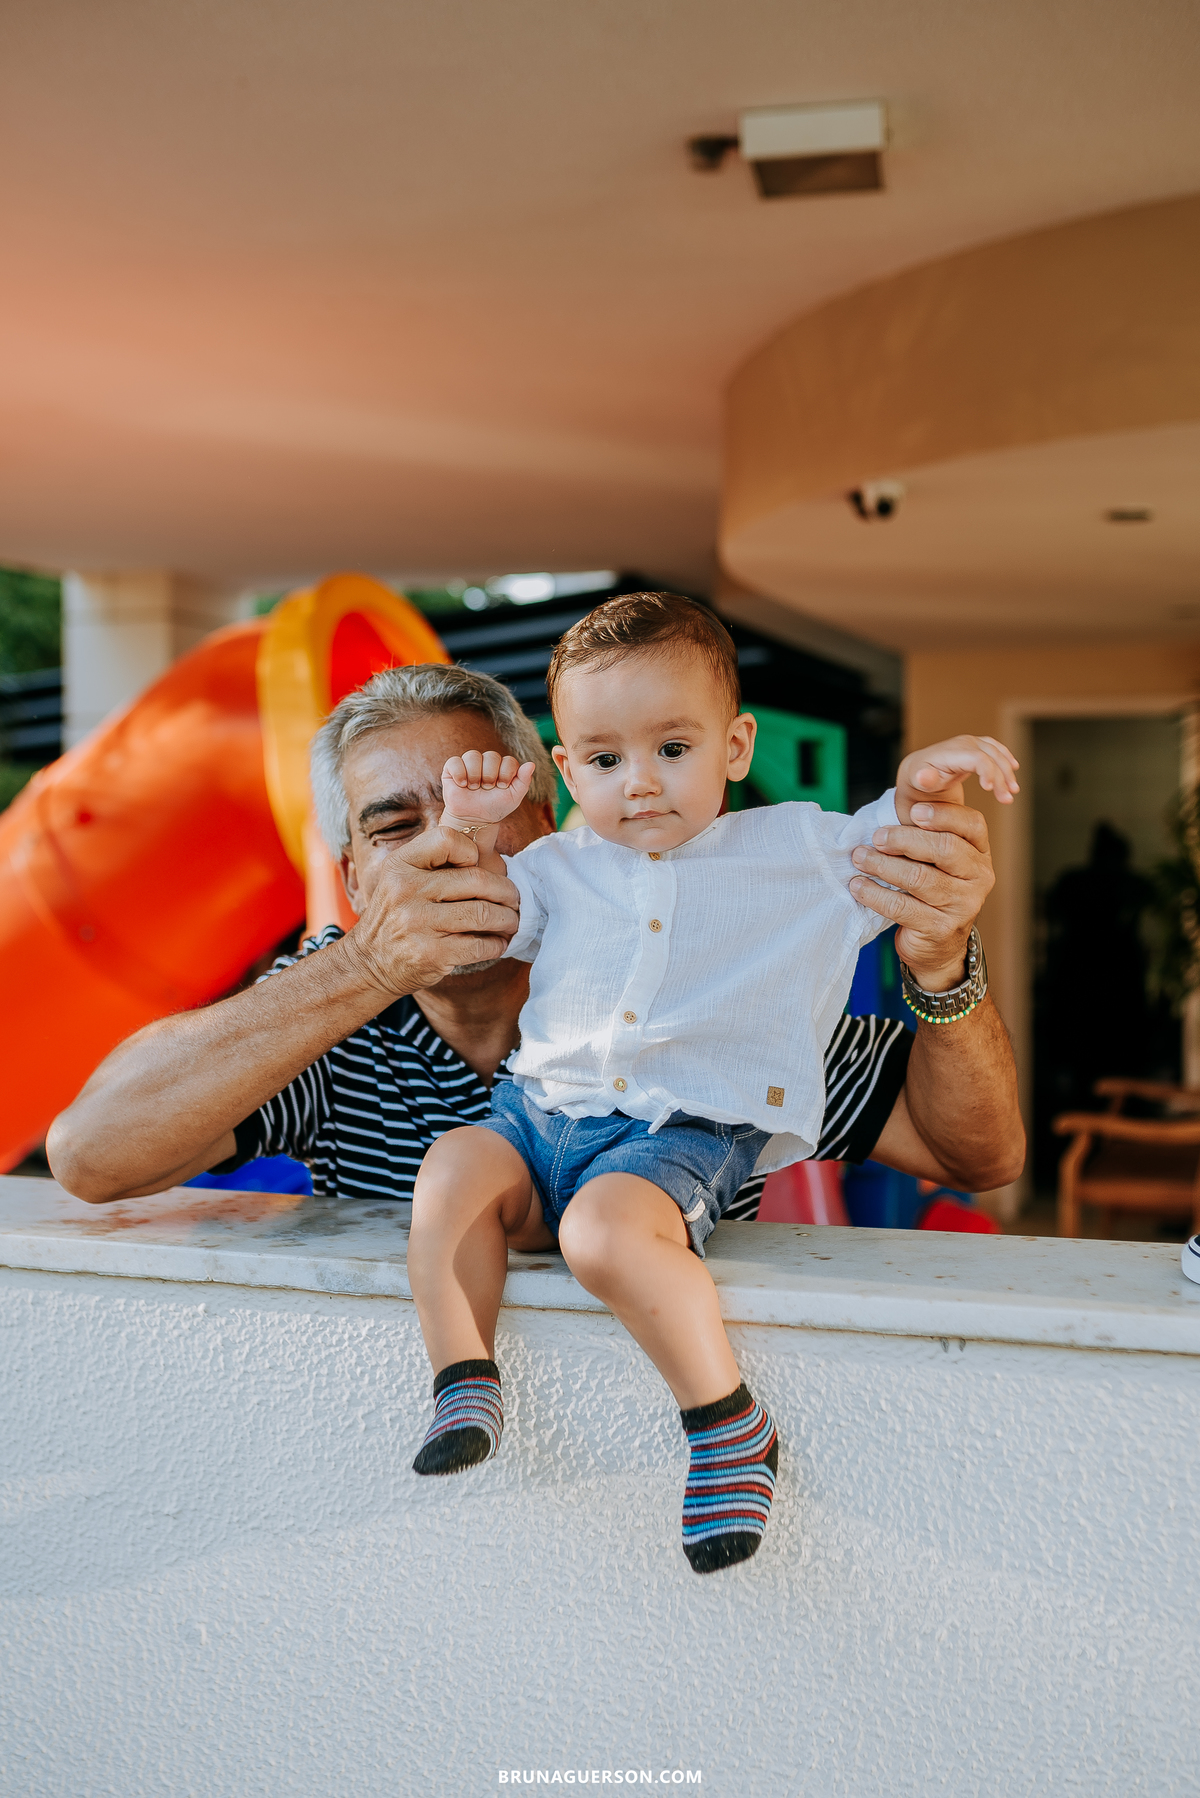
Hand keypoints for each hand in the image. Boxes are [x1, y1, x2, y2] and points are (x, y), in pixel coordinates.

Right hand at [343, 824, 522, 991]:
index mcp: (400, 865)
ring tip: (512, 921)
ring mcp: (418, 923)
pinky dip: (497, 944)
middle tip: (515, 899)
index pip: (447, 840)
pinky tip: (499, 943)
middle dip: (506, 891)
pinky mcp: (431, 954)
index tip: (477, 867)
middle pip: (477, 880)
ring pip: (484, 914)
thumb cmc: (395, 916)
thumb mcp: (399, 879)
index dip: (470, 851)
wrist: (368, 962)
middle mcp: (406, 890)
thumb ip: (432, 863)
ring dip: (508, 919)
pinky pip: (480, 945)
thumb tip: (489, 856)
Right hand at [441, 751, 535, 827]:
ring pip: (473, 755)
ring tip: (474, 788)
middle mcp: (486, 761)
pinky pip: (455, 761)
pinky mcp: (452, 768)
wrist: (474, 819)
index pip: (508, 760)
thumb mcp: (514, 797)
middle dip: (490, 776)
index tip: (501, 788)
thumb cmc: (495, 807)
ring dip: (475, 775)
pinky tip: (462, 785)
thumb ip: (524, 781)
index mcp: (503, 766)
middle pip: (491, 756)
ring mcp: (469, 763)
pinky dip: (460, 774)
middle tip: (487, 789)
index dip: (505, 775)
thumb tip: (531, 764)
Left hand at [849, 801, 995, 992]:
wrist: (938, 946)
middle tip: (876, 837)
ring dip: (883, 865)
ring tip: (859, 858)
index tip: (912, 811)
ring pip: (920, 878)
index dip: (943, 814)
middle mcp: (979, 878)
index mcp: (980, 854)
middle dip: (904, 839)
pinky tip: (858, 886)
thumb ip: (925, 836)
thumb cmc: (931, 891)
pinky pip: (902, 907)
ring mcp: (963, 906)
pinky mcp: (940, 929)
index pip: (972, 825)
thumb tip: (886, 815)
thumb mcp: (936, 862)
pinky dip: (875, 894)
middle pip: (945, 849)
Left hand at [895, 735, 1018, 822]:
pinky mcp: (976, 746)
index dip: (988, 773)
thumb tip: (924, 777)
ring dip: (1008, 772)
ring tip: (1013, 792)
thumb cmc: (918, 780)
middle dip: (1002, 777)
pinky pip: (996, 749)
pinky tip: (1015, 768)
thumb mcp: (917, 782)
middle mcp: (963, 743)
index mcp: (950, 752)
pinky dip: (1006, 758)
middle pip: (991, 757)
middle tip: (1007, 799)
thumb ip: (922, 780)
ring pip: (997, 753)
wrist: (918, 771)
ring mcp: (971, 743)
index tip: (992, 791)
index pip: (977, 758)